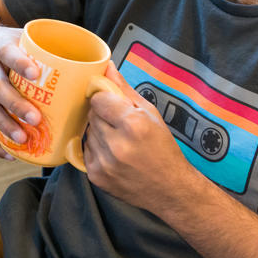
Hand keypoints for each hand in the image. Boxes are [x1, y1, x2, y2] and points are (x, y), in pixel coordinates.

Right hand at [0, 21, 44, 158]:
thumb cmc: (4, 42)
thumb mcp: (21, 36)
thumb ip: (48, 46)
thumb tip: (92, 62)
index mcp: (0, 47)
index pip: (8, 53)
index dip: (20, 63)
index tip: (35, 74)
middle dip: (15, 104)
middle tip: (35, 118)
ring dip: (4, 124)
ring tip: (22, 138)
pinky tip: (9, 153)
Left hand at [82, 62, 195, 213]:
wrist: (170, 190)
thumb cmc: (163, 149)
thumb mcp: (150, 114)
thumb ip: (124, 89)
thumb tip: (107, 67)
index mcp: (133, 125)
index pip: (98, 99)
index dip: (106, 100)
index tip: (114, 105)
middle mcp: (116, 145)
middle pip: (92, 116)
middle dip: (103, 116)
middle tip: (119, 124)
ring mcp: (104, 163)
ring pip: (88, 133)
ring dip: (99, 133)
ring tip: (119, 141)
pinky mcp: (96, 176)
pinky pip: (86, 151)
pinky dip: (96, 149)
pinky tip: (114, 154)